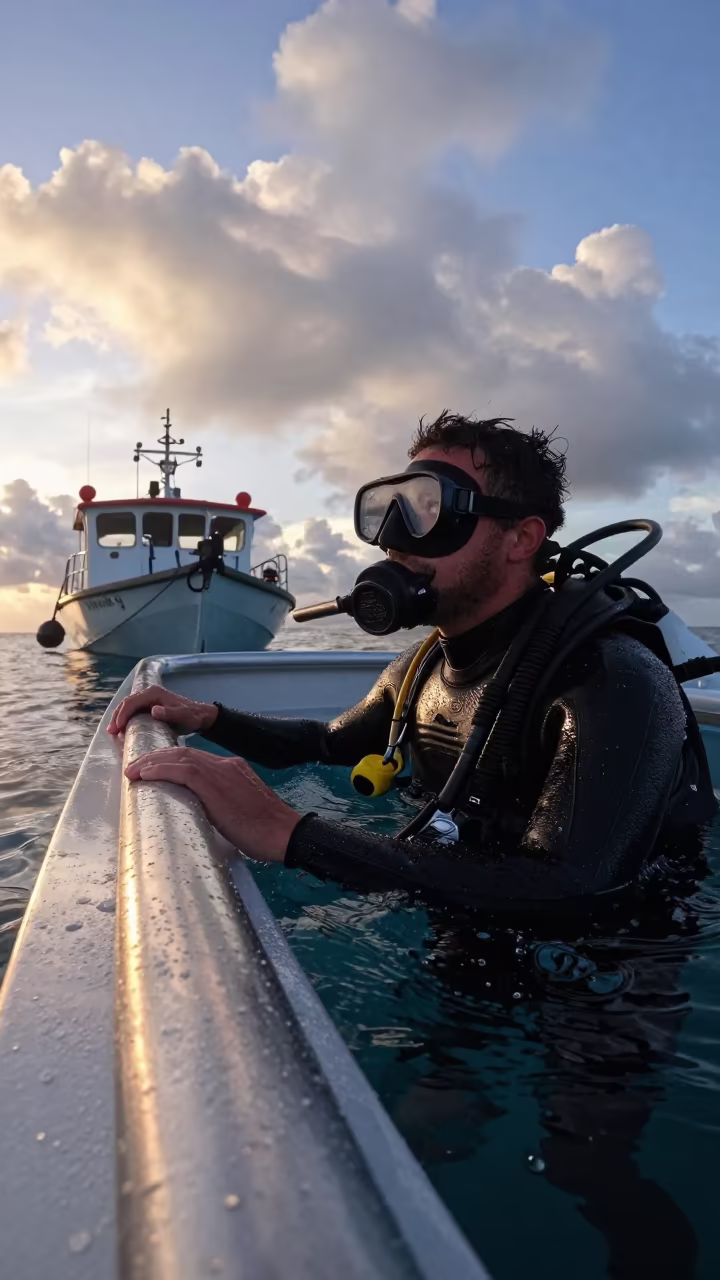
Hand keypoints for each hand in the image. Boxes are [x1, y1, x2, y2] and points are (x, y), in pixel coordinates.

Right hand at [108, 685, 217, 736]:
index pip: (132, 702)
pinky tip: (122, 729)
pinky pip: (133, 710)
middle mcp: (149, 693)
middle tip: (111, 731)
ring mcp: (148, 699)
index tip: (117, 728)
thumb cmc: (191, 716)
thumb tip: (153, 710)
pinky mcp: (149, 706)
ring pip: (128, 706)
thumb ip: (170, 713)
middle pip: (127, 702)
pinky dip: (125, 718)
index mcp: (154, 693)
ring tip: (113, 732)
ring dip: (119, 717)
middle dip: (117, 716)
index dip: (122, 714)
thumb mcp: (183, 716)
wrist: (199, 716)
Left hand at [124, 746, 301, 861]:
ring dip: (151, 762)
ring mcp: (221, 772)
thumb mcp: (239, 810)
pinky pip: (181, 770)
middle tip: (134, 766)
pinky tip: (144, 774)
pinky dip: (160, 770)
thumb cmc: (264, 832)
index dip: (170, 761)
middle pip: (183, 753)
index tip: (152, 768)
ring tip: (132, 770)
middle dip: (155, 758)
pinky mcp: (215, 784)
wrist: (284, 833)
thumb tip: (198, 815)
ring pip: (179, 757)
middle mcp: (225, 764)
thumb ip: (219, 804)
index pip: (194, 758)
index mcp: (232, 768)